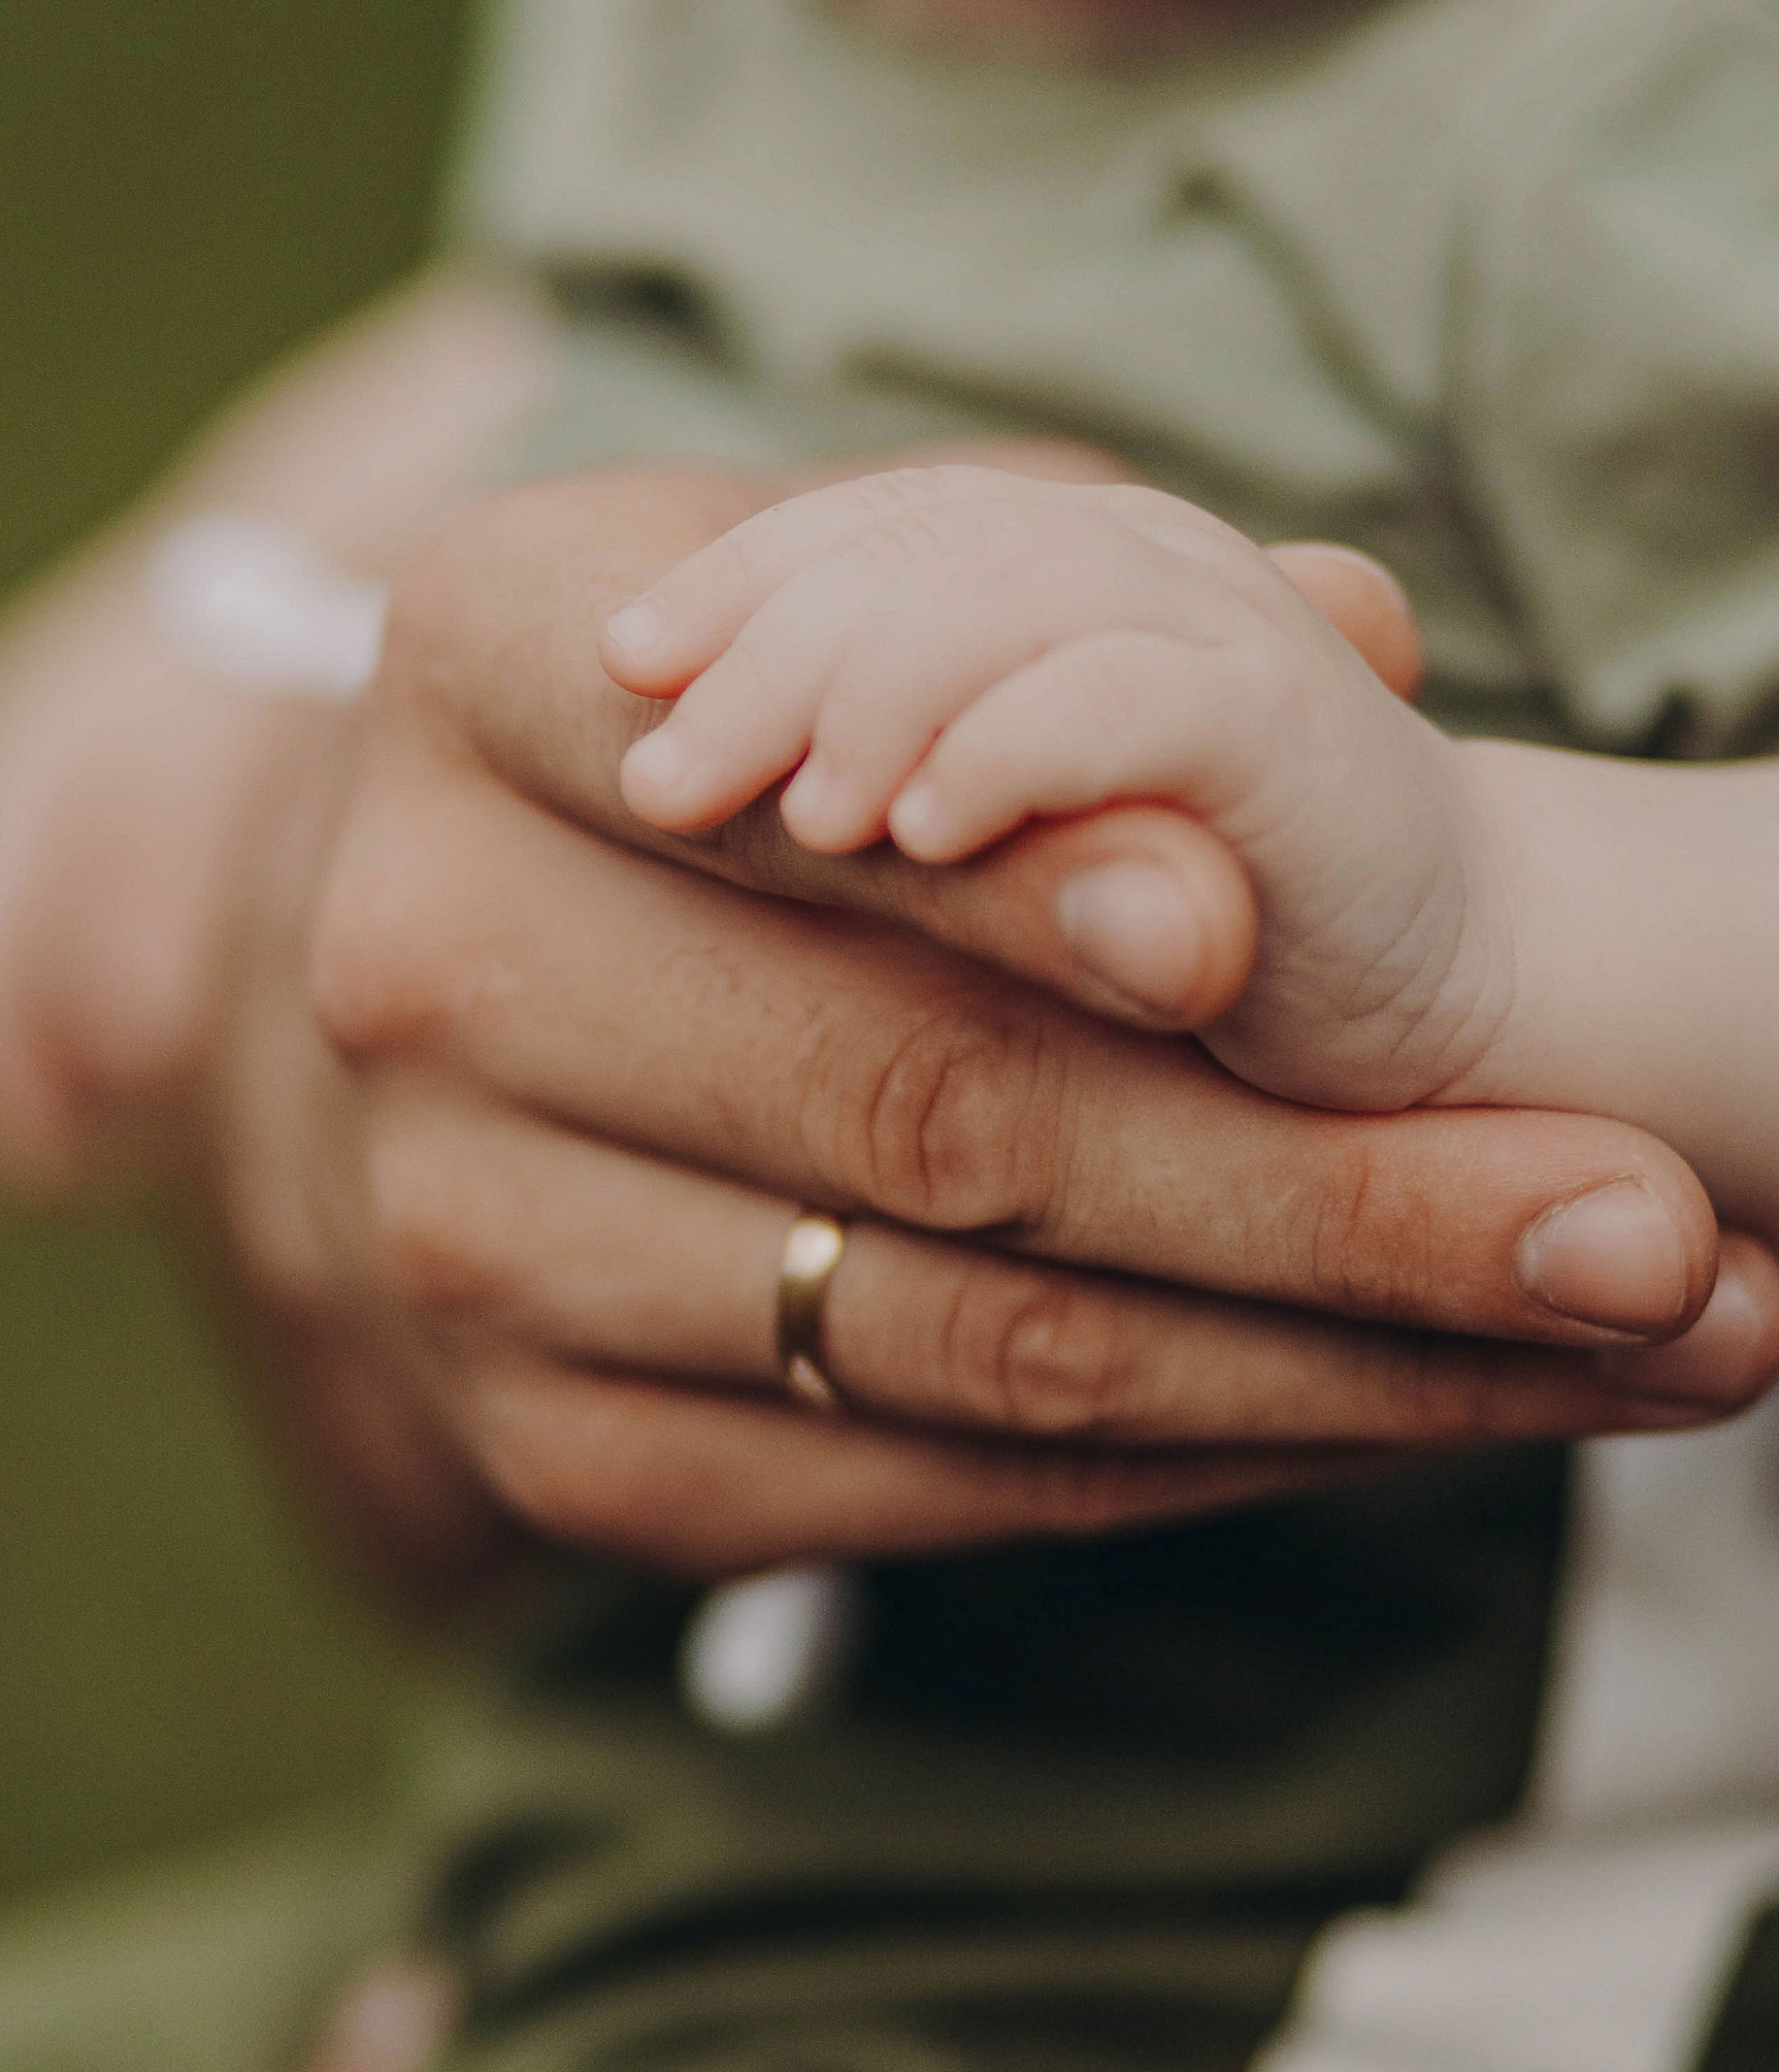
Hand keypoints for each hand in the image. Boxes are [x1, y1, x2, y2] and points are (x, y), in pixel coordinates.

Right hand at [245, 460, 1778, 1583]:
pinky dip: (1224, 1455)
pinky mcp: (557, 1452)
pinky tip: (1443, 1412)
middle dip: (1326, 1183)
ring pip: (965, 1336)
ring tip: (1654, 1336)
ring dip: (1347, 1363)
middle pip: (917, 1105)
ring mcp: (464, 1237)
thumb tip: (1358, 639)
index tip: (1235, 937)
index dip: (986, 869)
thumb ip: (1089, 591)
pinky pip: (944, 1484)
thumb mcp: (872, 588)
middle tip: (1640, 1224)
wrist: (500, 991)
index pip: (755, 778)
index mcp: (478, 672)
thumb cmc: (760, 751)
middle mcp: (418, 965)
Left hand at [604, 464, 1481, 1107]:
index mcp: (1058, 560)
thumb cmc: (1171, 928)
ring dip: (874, 696)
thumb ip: (860, 791)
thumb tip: (652, 771)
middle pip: (916, 549)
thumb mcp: (980, 853)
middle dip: (769, 654)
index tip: (622, 672)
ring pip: (1009, 599)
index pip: (870, 521)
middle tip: (656, 778)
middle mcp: (1137, 561)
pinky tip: (915, 832)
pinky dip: (1011, 751)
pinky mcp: (1290, 735)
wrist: (1439, 986)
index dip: (736, 578)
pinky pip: (1127, 702)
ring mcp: (1222, 630)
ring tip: (791, 816)